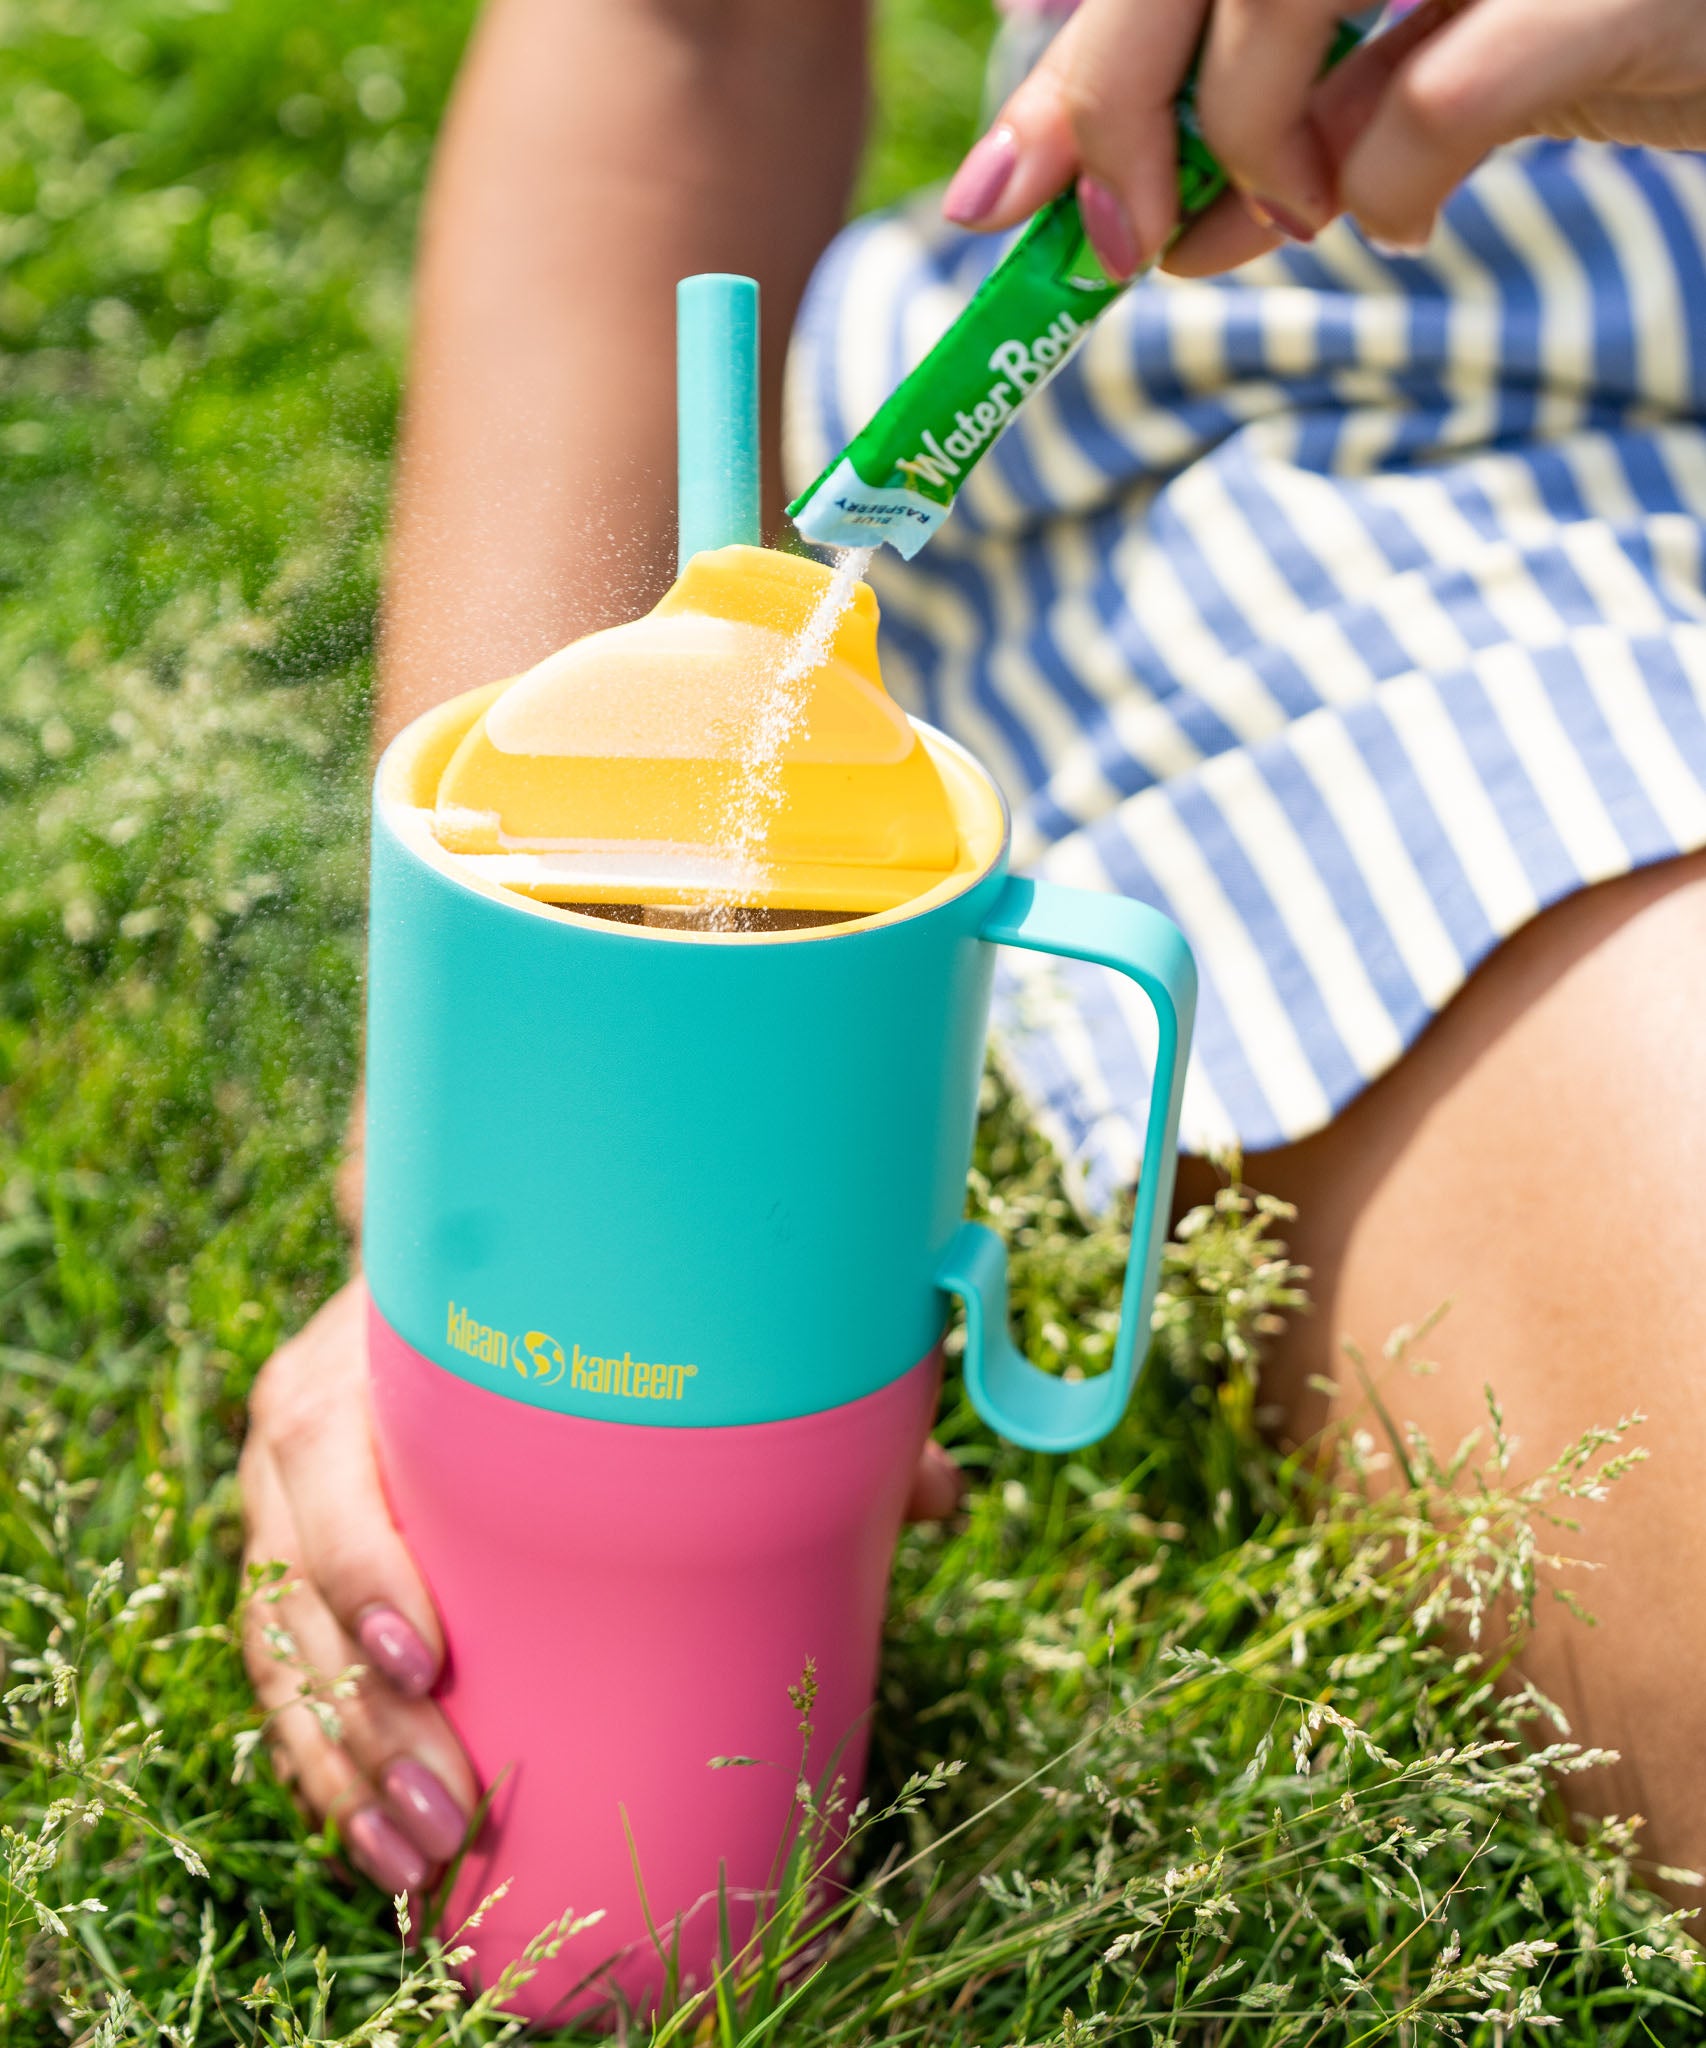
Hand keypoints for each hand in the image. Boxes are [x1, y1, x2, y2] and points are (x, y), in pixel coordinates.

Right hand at [240, 1277, 964, 1895]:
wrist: (481, 1265)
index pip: (326, 1446)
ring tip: (425, 1866)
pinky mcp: (307, 1563)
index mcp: (377, 1345)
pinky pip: (288, 1678)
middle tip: (458, 1816)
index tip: (427, 1662)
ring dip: (343, 1772)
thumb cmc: (568, 1301)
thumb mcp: (644, 1326)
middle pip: (295, 1581)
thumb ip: (783, 1394)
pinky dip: (327, 1770)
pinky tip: (382, 1851)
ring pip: (282, 1652)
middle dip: (364, 1721)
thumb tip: (936, 1495)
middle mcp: (315, 1422)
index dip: (357, 1560)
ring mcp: (298, 1499)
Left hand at [942, 0, 1705, 274]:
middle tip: (1112, 238)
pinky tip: (1399, 220)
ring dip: (1248, 138)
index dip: (1069, 65)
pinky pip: (1431, 98)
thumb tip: (1156, 236)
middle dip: (1108, 99)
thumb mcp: (1411, 70)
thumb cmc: (1596, 29)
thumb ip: (1284, 127)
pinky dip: (1386, 187)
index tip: (994, 196)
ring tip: (1296, 213)